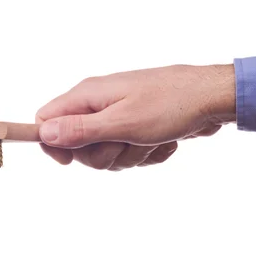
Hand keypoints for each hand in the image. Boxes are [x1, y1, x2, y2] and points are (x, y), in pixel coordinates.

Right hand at [35, 64, 235, 170]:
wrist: (212, 98)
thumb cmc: (170, 105)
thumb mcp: (122, 123)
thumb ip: (81, 130)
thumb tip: (43, 133)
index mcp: (88, 95)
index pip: (47, 119)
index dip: (53, 144)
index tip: (71, 161)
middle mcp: (98, 103)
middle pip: (77, 145)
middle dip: (103, 155)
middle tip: (125, 143)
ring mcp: (117, 115)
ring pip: (104, 153)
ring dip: (129, 155)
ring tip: (150, 140)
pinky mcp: (135, 126)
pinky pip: (127, 152)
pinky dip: (145, 153)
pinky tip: (162, 141)